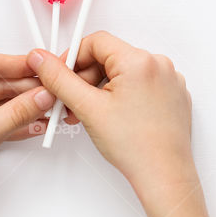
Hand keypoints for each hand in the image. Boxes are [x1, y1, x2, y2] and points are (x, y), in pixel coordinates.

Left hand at [0, 53, 56, 216]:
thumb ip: (15, 113)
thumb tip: (40, 96)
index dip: (20, 64)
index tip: (44, 67)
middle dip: (27, 89)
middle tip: (52, 92)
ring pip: (1, 102)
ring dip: (25, 107)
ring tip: (49, 109)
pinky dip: (17, 122)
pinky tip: (35, 124)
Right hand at [28, 32, 215, 216]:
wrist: (163, 174)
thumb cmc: (135, 146)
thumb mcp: (88, 108)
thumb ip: (59, 79)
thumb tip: (42, 59)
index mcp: (139, 61)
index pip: (96, 42)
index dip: (73, 58)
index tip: (61, 76)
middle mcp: (158, 64)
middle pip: (111, 57)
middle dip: (87, 78)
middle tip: (72, 102)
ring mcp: (169, 79)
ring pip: (125, 72)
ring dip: (103, 88)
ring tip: (90, 114)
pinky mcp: (173, 93)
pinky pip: (142, 83)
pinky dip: (124, 94)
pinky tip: (113, 116)